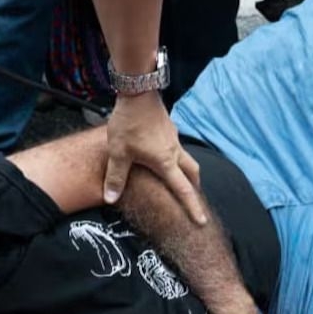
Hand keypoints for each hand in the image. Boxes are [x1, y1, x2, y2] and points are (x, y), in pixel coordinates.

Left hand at [103, 92, 205, 224]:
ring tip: (179, 179)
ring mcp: (173, 139)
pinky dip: (175, 157)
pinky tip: (163, 155)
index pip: (183, 190)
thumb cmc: (128, 124)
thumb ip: (115, 177)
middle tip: (193, 199)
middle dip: (195, 188)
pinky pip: (177, 147)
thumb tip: (111, 199)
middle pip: (192, 173)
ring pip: (186, 159)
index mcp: (165, 162)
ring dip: (187, 171)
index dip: (192, 207)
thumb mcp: (118, 153)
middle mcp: (174, 152)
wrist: (138, 92)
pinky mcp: (169, 129)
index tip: (201, 220)